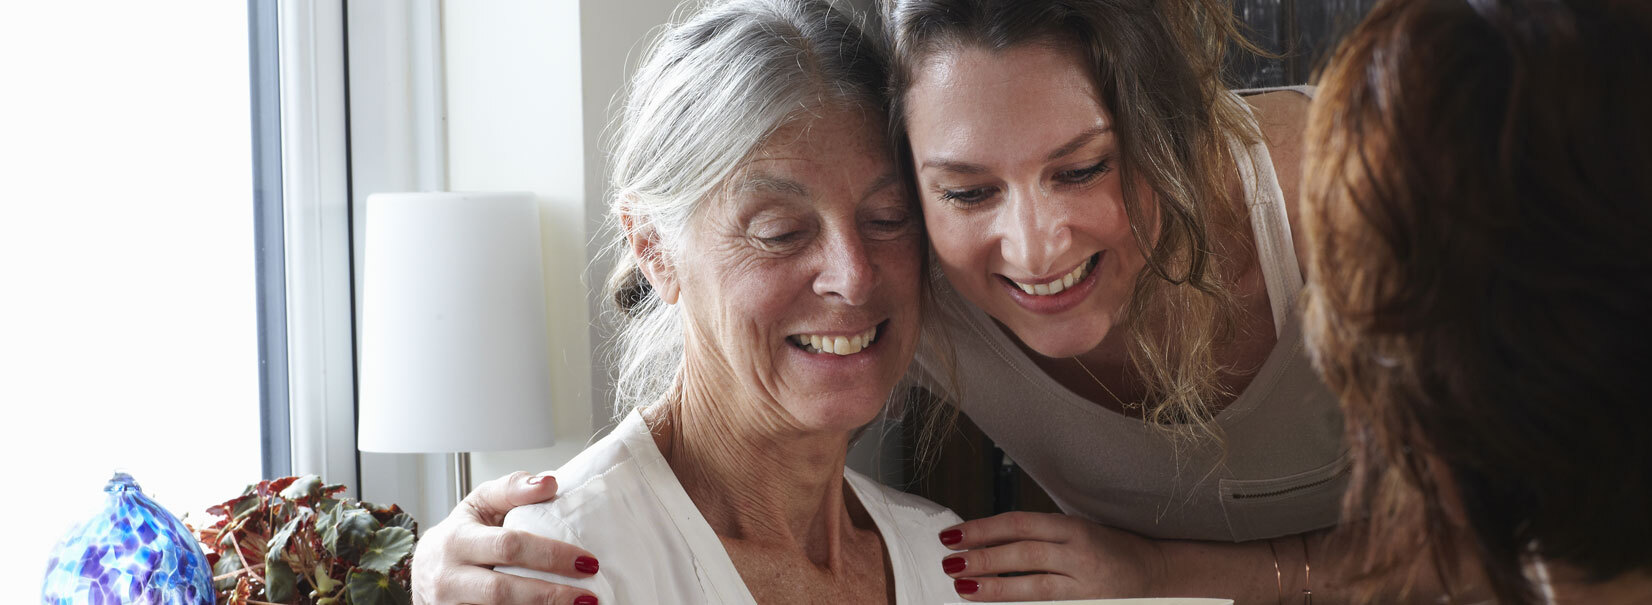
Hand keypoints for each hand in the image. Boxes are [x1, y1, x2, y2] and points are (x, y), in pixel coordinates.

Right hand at [413, 471, 602, 604]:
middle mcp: (449, 577)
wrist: (424, 570)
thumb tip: (549, 482)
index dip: (550, 555)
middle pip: (503, 589)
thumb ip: (512, 489)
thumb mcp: (479, 504)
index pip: (508, 546)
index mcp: (457, 540)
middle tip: (589, 596)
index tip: (586, 561)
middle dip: (551, 595)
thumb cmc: (460, 534)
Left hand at [938, 511, 1165, 601]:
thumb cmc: (1111, 550)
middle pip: (1022, 553)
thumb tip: (986, 541)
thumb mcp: (1076, 531)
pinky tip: (996, 604)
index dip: (983, 528)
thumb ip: (1037, 535)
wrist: (1157, 576)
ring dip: (994, 586)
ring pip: (1032, 584)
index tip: (953, 535)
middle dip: (982, 557)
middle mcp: (1079, 553)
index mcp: (1072, 527)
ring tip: (963, 588)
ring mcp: (1084, 584)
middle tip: (950, 563)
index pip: (1019, 523)